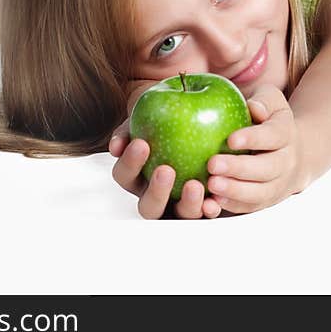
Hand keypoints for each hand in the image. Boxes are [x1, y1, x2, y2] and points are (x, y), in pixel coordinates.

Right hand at [108, 79, 222, 218]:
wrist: (195, 119)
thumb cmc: (164, 116)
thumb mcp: (146, 116)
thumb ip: (130, 128)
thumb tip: (115, 146)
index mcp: (135, 176)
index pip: (124, 175)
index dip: (130, 163)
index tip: (141, 143)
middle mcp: (155, 196)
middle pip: (148, 207)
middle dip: (156, 191)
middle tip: (165, 170)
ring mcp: (179, 204)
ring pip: (178, 215)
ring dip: (186, 204)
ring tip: (195, 185)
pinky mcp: (203, 204)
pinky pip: (206, 212)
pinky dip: (211, 208)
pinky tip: (216, 199)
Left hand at [205, 84, 305, 214]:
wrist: (293, 153)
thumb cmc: (271, 120)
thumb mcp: (272, 101)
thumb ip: (264, 100)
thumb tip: (254, 107)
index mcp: (286, 133)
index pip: (273, 136)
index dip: (253, 138)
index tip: (231, 139)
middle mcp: (287, 161)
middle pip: (267, 168)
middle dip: (240, 168)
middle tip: (213, 164)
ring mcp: (279, 183)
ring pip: (261, 192)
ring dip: (236, 191)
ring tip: (211, 185)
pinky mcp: (267, 199)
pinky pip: (252, 206)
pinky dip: (233, 205)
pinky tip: (214, 201)